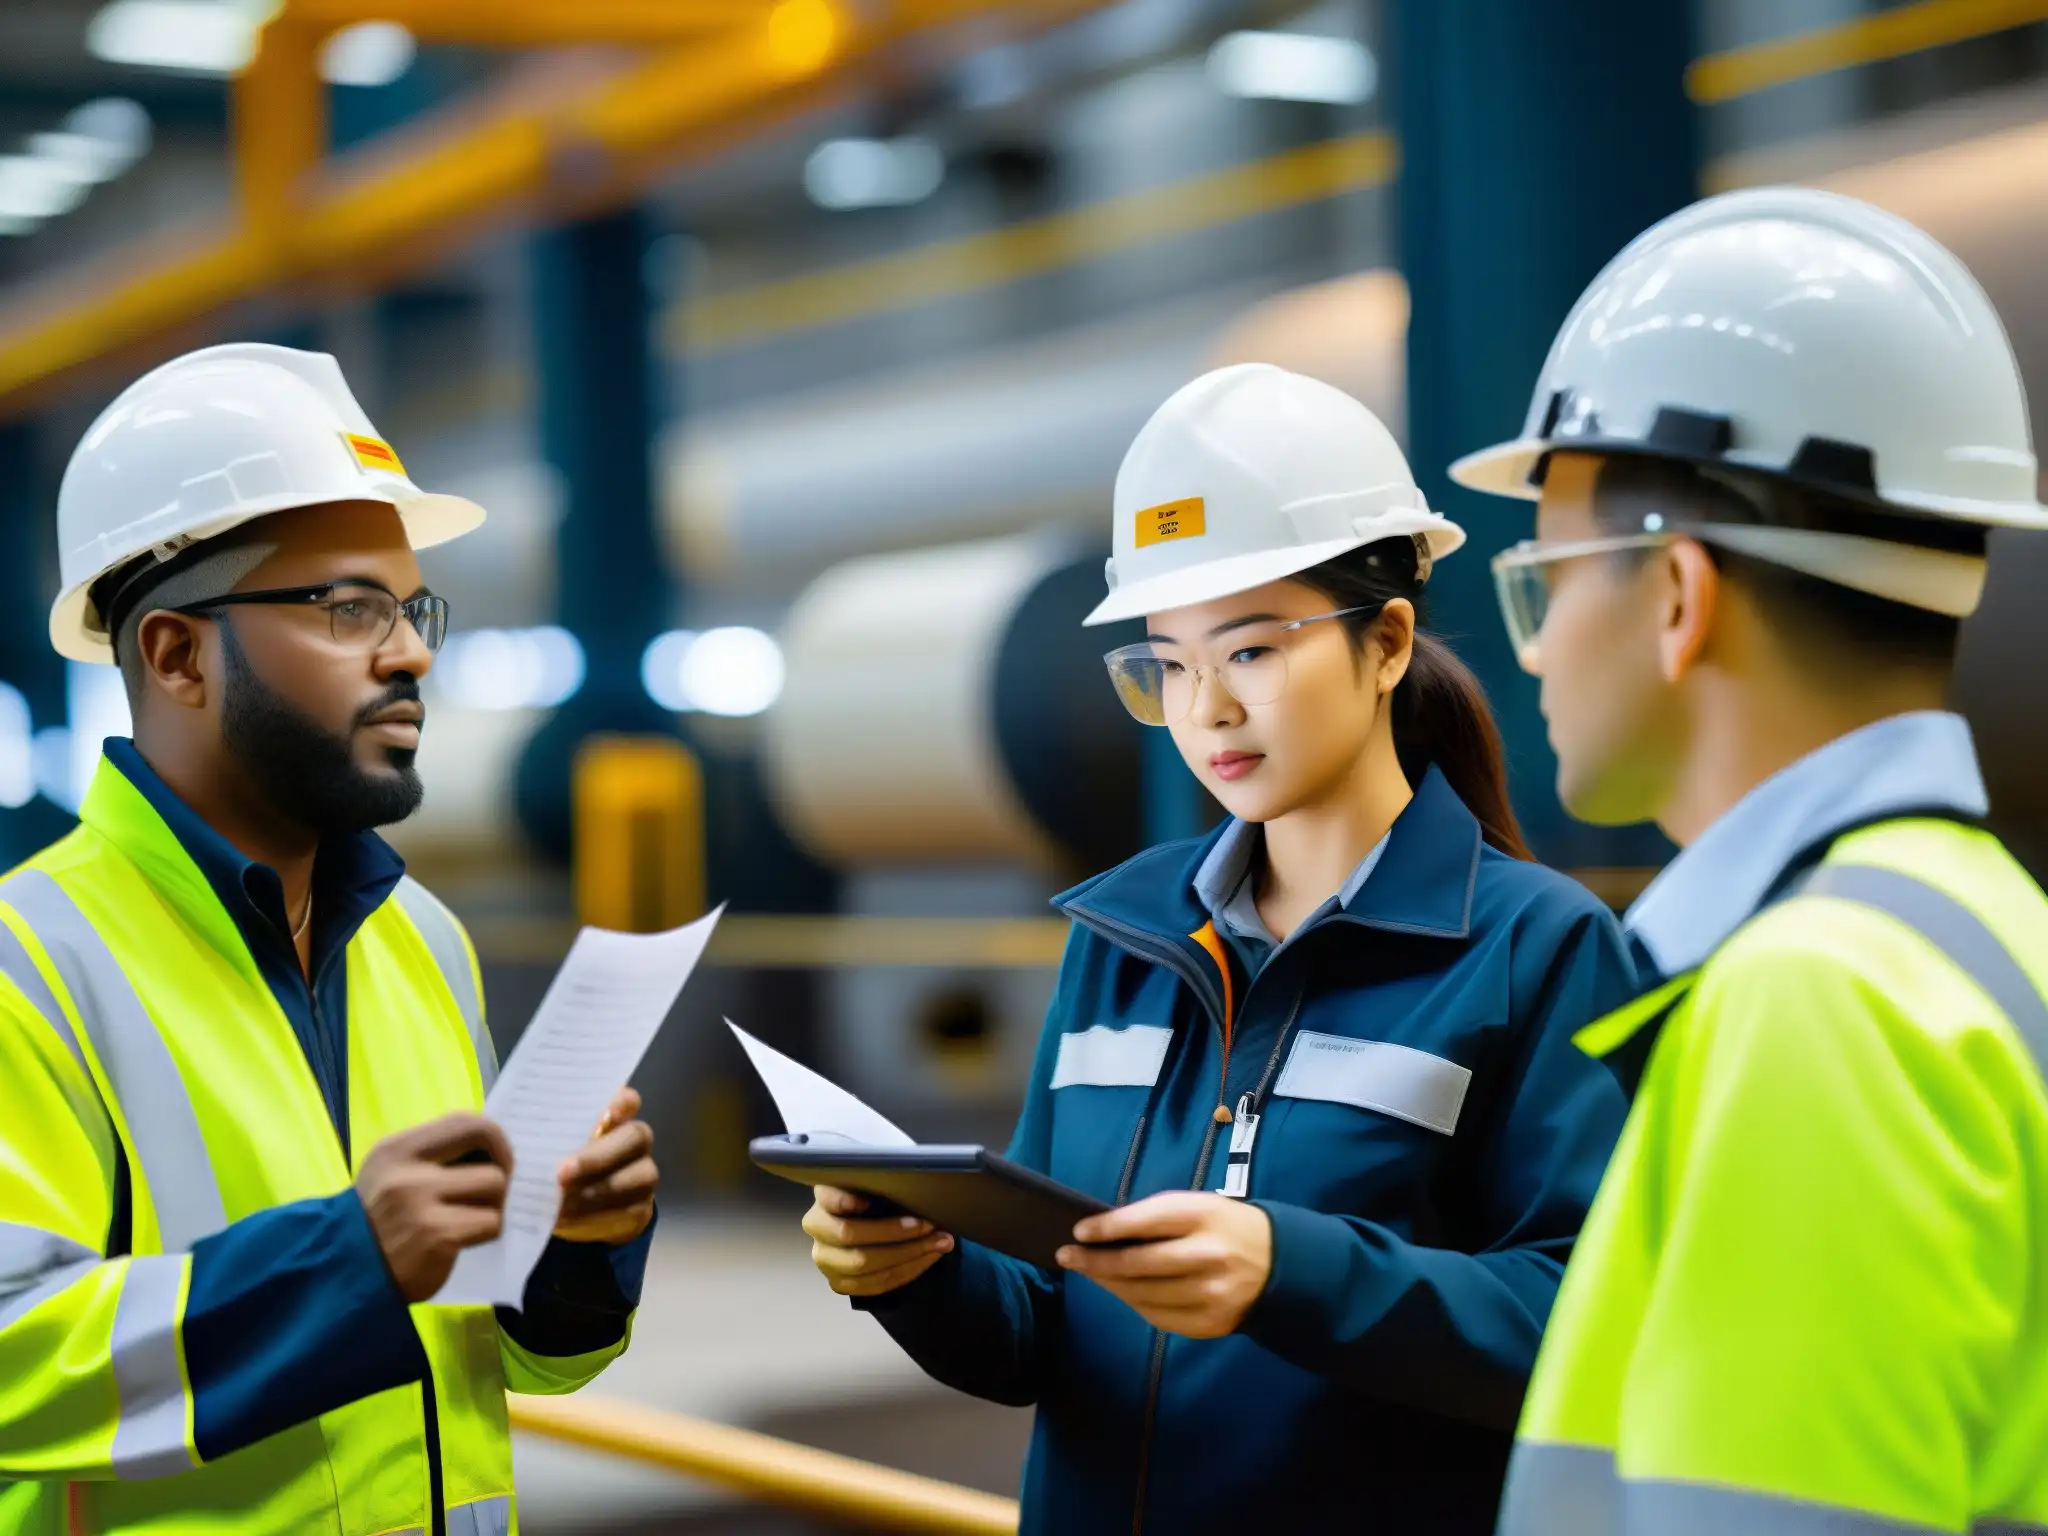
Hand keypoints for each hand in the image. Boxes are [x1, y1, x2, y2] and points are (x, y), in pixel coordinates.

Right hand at [356, 1113, 512, 1302]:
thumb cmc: (379, 1221)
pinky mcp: (438, 1237)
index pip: (465, 1122)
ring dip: (491, 1206)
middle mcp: (407, 1171)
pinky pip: (490, 1223)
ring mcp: (421, 1204)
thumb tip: (493, 1147)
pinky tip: (459, 1242)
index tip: (496, 1159)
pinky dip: (484, 1233)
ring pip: (495, 1186)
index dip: (495, 1138)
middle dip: (501, 1172)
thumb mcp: (393, 1174)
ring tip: (466, 1220)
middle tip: (490, 1192)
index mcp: (398, 1149)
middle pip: (489, 1152)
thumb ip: (435, 1156)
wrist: (348, 1274)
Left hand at [553, 1087, 658, 1244]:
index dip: (622, 1102)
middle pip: (635, 1136)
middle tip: (561, 1174)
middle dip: (598, 1157)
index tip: (607, 1111)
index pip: (628, 1100)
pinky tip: (570, 1219)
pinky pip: (629, 1210)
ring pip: (638, 1176)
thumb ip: (547, 1136)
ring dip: (597, 1192)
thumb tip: (517, 1134)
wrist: (577, 1209)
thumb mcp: (550, 1146)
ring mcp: (644, 1172)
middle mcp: (635, 1139)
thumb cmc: (558, 1164)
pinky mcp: (643, 1206)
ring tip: (561, 1204)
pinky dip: (597, 1216)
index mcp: (613, 1116)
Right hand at [803, 1185, 953, 1296]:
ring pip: (864, 1264)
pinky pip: (875, 1283)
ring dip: (909, 1255)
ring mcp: (825, 1259)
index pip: (827, 1197)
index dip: (842, 1201)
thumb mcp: (876, 1182)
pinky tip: (928, 1257)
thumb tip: (916, 1185)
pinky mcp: (840, 1282)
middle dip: (895, 1232)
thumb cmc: (876, 1196)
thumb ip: (883, 1182)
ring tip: (940, 1243)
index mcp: (824, 1196)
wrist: (868, 1221)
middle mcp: (818, 1228)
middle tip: (930, 1225)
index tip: (866, 1201)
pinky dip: (907, 1271)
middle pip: (849, 1234)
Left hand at [1056, 1192, 1272, 1338]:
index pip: (1146, 1221)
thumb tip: (1104, 1234)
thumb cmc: (1225, 1226)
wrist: (1279, 1264)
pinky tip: (1121, 1290)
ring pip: (1142, 1295)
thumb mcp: (1198, 1207)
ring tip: (1090, 1273)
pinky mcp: (1211, 1323)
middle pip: (1138, 1265)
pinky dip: (1134, 1303)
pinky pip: (1158, 1317)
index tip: (1078, 1231)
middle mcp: (1208, 1256)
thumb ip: (1157, 1218)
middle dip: (1095, 1261)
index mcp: (1205, 1216)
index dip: (1107, 1228)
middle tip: (1068, 1257)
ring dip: (1109, 1284)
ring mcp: (1210, 1295)